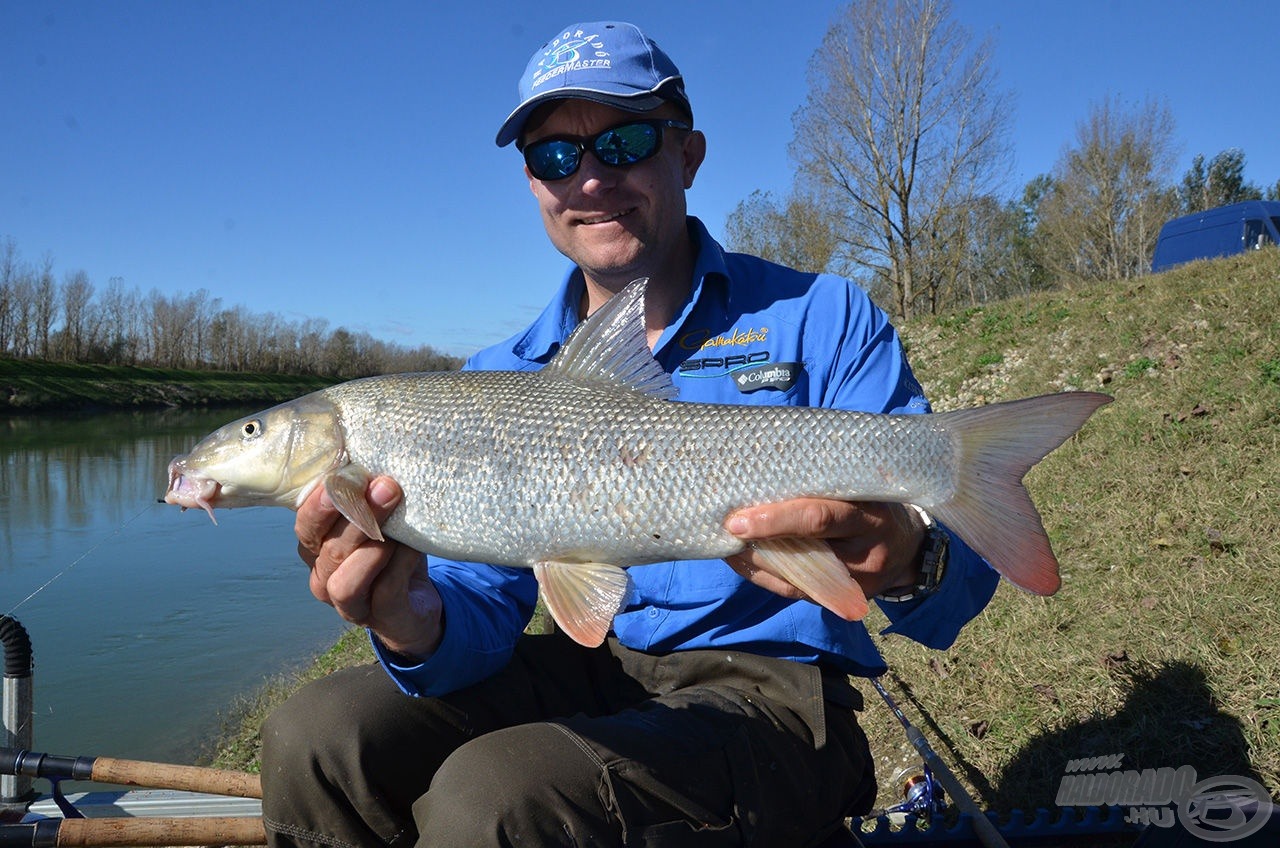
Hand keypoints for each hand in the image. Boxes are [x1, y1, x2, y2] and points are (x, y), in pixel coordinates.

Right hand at [296, 475, 442, 659]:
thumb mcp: (379, 520)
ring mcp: (349, 605)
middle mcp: (324, 578)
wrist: (417, 604)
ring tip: (396, 516)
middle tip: (385, 485)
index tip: (348, 473)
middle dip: (355, 515)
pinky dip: (399, 565)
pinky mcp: (382, 619)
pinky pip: (385, 591)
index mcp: (316, 549)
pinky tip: (413, 545)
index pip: (305, 525)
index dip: (321, 502)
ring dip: (372, 545)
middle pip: (328, 548)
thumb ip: (370, 497)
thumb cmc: (393, 552)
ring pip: (346, 580)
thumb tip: (379, 460)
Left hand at [724, 498, 925, 601]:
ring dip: (755, 561)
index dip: (776, 520)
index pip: (820, 518)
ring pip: (795, 578)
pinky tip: (741, 560)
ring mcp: (855, 583)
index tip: (738, 518)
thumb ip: (821, 485)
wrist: (910, 548)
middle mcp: (865, 553)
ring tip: (725, 542)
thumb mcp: (860, 487)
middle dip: (759, 543)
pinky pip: (796, 591)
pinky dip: (765, 576)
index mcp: (869, 516)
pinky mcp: (841, 600)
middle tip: (726, 530)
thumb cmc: (874, 503)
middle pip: (804, 552)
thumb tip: (760, 476)